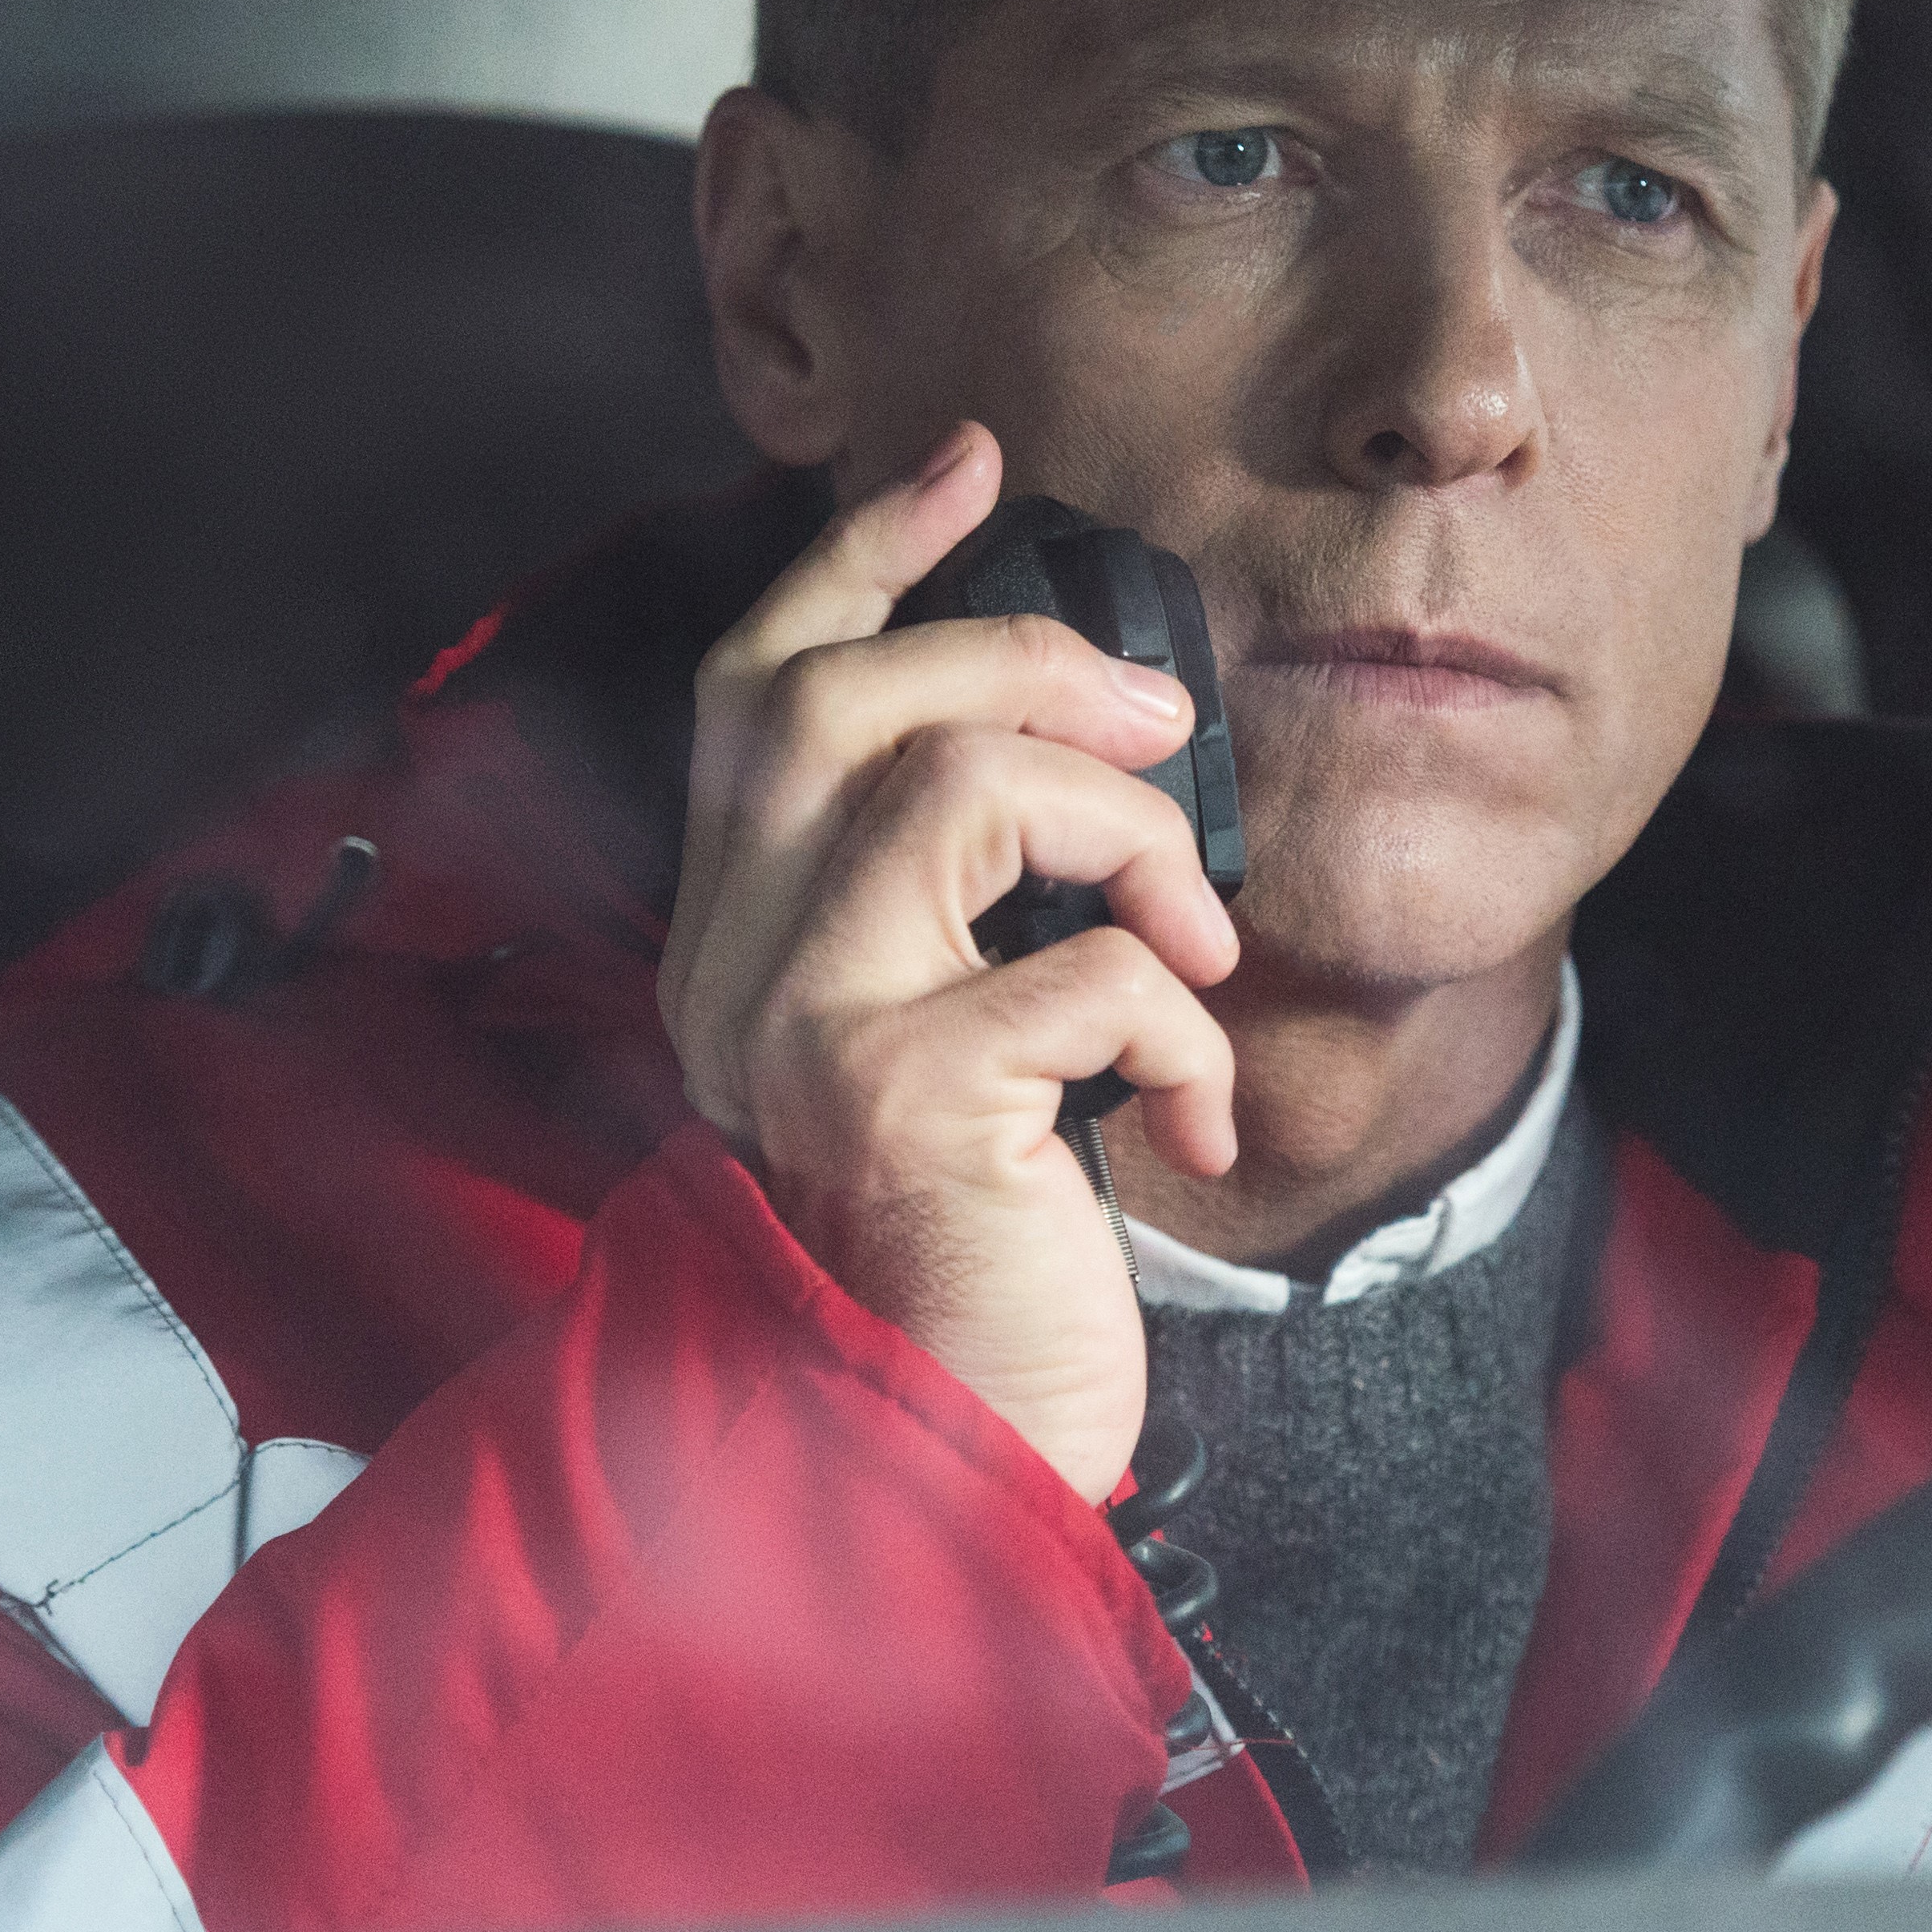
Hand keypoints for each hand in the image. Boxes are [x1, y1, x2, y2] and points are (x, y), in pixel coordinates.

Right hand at [662, 423, 1241, 1499]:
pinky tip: (1196, 1120)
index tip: (977, 465)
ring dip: (1122, 834)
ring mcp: (799, 1035)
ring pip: (948, 789)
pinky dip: (1179, 1020)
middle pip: (833, 697)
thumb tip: (1098, 728)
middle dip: (1016, 657)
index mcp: (739, 944)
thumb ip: (971, 909)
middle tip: (1162, 715)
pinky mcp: (901, 1105)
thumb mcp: (969, 1049)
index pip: (759, 686)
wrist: (946, 1466)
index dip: (865, 556)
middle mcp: (731, 974)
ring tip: (1200, 945)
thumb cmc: (980, 1260)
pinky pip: (1079, 968)